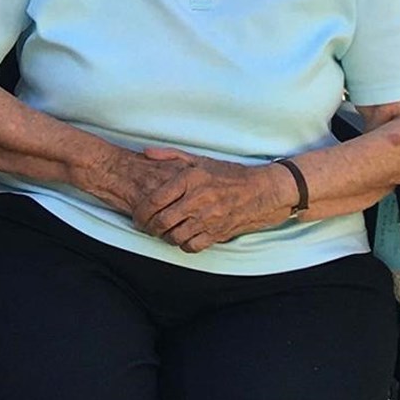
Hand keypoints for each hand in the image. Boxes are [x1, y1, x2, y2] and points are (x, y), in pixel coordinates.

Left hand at [130, 149, 290, 252]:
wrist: (263, 191)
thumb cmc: (229, 174)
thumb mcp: (200, 160)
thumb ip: (170, 155)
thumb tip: (145, 152)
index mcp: (190, 179)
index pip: (156, 199)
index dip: (141, 211)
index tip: (137, 215)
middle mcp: (198, 200)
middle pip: (162, 221)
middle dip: (148, 227)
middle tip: (145, 226)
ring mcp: (209, 218)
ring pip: (175, 236)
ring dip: (164, 236)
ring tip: (162, 232)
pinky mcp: (218, 233)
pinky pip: (192, 246)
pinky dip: (183, 245)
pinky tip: (182, 237)